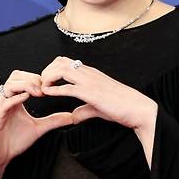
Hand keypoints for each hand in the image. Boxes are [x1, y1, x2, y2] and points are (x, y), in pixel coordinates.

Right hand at [0, 70, 73, 171]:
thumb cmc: (13, 142)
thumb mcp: (38, 128)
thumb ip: (53, 120)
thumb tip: (71, 117)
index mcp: (14, 98)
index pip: (24, 77)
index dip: (38, 78)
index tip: (51, 86)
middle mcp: (5, 99)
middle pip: (16, 75)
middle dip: (33, 78)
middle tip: (45, 89)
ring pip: (10, 85)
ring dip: (26, 85)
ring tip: (39, 93)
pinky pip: (5, 102)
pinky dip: (16, 97)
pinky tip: (27, 98)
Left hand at [40, 56, 157, 130]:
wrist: (138, 108)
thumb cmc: (122, 106)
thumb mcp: (98, 107)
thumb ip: (84, 110)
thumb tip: (73, 117)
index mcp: (90, 73)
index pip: (66, 62)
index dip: (51, 69)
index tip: (45, 82)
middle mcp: (89, 73)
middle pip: (60, 62)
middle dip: (46, 71)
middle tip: (40, 85)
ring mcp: (90, 81)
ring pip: (61, 70)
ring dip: (48, 78)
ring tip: (42, 89)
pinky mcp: (91, 93)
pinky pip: (68, 88)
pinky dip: (54, 89)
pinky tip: (47, 94)